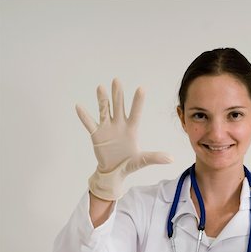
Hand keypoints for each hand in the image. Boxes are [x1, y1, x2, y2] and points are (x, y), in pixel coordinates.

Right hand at [76, 78, 172, 200]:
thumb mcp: (143, 160)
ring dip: (102, 100)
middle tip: (117, 80)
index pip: (136, 112)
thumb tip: (172, 159)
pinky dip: (84, 116)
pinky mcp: (96, 134)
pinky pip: (89, 123)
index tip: (141, 88)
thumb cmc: (129, 164)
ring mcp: (107, 128)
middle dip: (118, 94)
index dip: (138, 101)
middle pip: (118, 107)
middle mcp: (119, 125)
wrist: (114, 171)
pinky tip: (79, 106)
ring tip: (100, 87)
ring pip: (104, 110)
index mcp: (132, 129)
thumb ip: (155, 157)